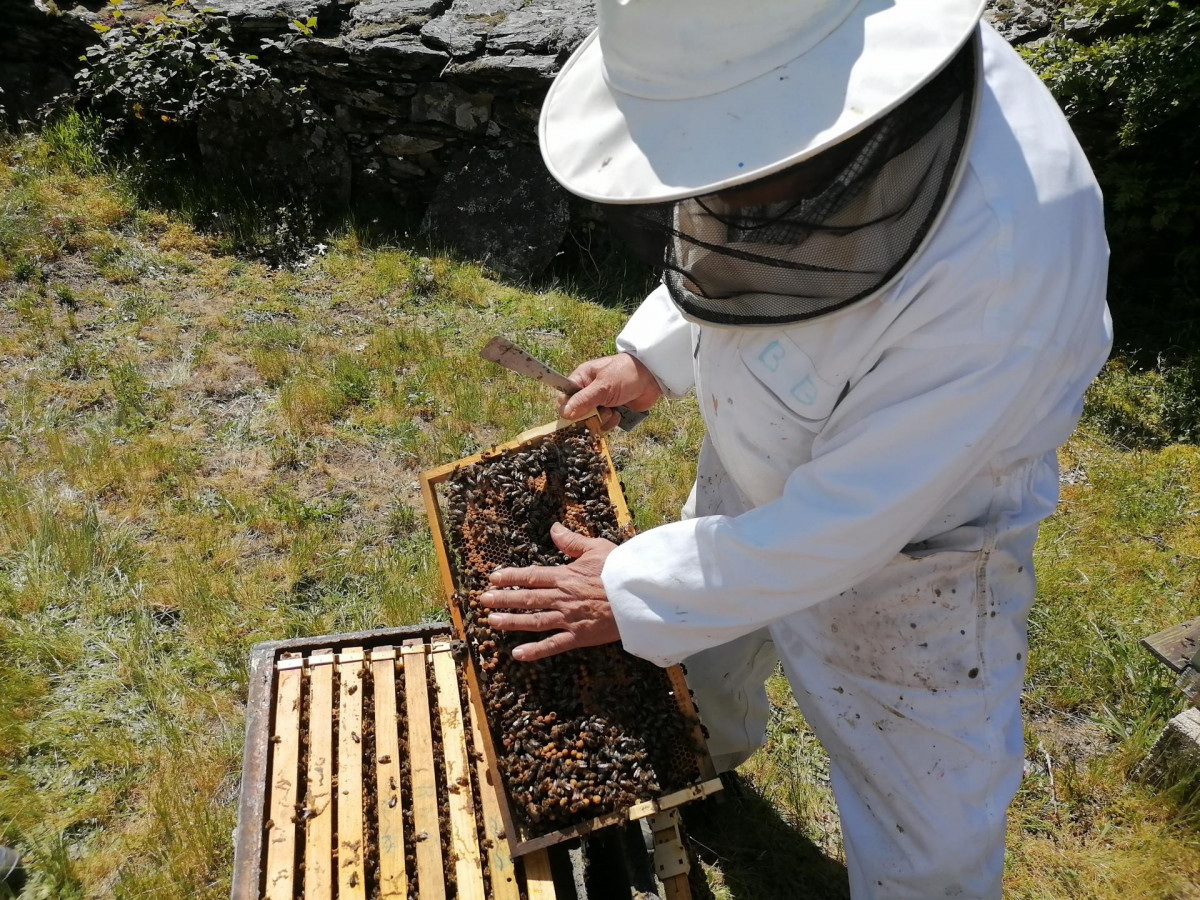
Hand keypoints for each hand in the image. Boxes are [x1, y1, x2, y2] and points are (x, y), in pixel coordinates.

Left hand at [481, 523, 619, 661]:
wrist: (639, 596)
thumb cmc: (620, 570)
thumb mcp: (596, 548)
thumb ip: (572, 541)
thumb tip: (554, 528)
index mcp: (565, 576)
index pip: (531, 576)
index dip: (510, 576)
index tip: (493, 578)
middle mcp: (562, 597)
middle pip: (527, 598)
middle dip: (503, 598)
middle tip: (483, 600)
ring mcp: (569, 618)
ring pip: (534, 621)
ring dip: (511, 622)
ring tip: (492, 621)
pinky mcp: (579, 636)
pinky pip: (553, 645)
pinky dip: (535, 651)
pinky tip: (518, 654)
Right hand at [559, 353, 661, 430]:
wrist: (652, 378)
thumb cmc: (625, 374)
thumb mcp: (603, 386)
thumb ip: (583, 400)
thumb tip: (564, 413)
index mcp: (582, 378)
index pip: (565, 396)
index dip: (568, 407)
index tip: (576, 414)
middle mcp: (588, 391)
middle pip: (577, 412)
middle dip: (588, 416)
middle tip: (600, 412)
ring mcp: (600, 402)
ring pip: (591, 420)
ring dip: (601, 419)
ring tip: (612, 411)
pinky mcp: (611, 411)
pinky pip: (603, 424)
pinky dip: (611, 422)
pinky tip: (619, 414)